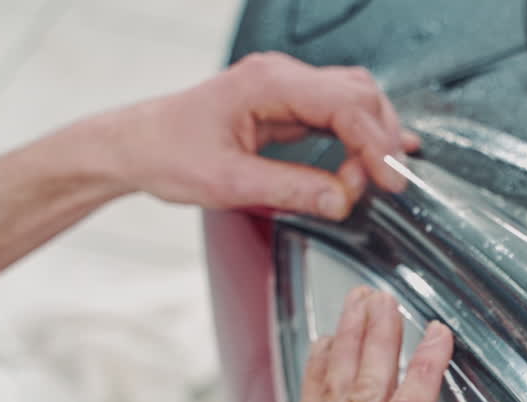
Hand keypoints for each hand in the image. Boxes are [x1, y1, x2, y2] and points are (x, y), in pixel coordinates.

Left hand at [96, 52, 420, 219]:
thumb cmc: (169, 154)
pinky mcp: (285, 102)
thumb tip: (341, 200)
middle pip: (360, 94)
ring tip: (372, 178)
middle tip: (381, 186)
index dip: (376, 145)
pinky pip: (337, 110)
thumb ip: (291, 190)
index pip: (345, 105)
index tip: (390, 181)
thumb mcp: (229, 183)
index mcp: (267, 84)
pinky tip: (376, 156)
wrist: (137, 145)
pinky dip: (360, 133)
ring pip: (354, 98)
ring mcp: (284, 86)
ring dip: (373, 137)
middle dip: (380, 140)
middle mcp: (280, 77)